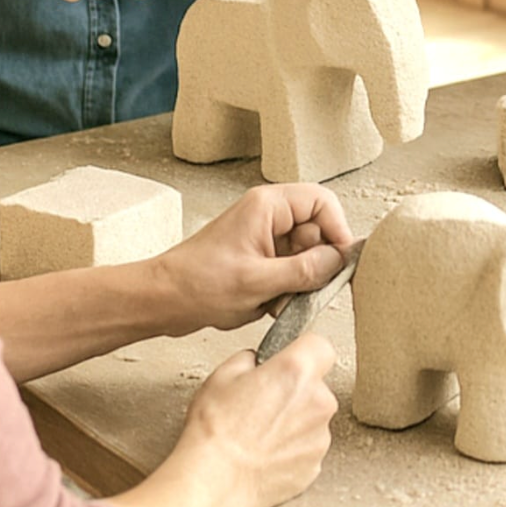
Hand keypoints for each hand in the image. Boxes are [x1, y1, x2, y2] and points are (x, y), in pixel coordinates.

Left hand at [152, 183, 354, 334]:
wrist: (164, 300)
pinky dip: (286, 289)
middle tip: (305, 290)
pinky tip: (269, 304)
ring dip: (300, 281)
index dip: (338, 231)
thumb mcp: (259, 282)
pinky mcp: (259, 257)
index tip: (341, 262)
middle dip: (315, 263)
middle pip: (317, 230)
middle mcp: (268, 215)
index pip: (322, 202)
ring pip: (306, 253)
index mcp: (268, 205)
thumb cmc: (199, 285)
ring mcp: (264, 236)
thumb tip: (339, 260)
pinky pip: (290, 268)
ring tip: (278, 300)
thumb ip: (305, 270)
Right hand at [183, 335, 337, 506]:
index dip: (303, 351)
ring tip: (259, 433)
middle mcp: (318, 403)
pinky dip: (291, 449)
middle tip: (263, 402)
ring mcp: (319, 439)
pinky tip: (264, 454)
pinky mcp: (313, 468)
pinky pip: (307, 448)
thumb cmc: (214, 430)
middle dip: (296, 389)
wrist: (212, 483)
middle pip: (317, 385)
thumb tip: (259, 363)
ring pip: (312, 419)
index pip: (321, 345)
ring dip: (294, 421)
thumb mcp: (223, 373)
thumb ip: (253, 358)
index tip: (289, 360)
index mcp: (297, 371)